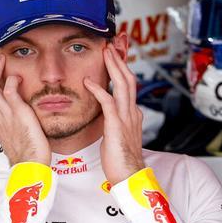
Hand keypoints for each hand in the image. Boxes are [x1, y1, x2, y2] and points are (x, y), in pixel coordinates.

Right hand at [0, 52, 50, 166]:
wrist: (30, 167)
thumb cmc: (28, 150)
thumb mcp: (18, 128)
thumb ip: (16, 113)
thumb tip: (18, 102)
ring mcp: (4, 114)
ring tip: (2, 57)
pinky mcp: (17, 115)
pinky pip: (9, 92)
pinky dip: (11, 80)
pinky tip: (18, 77)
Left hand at [86, 44, 144, 185]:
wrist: (130, 176)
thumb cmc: (122, 161)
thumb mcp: (118, 137)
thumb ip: (115, 123)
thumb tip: (108, 115)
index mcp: (133, 115)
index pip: (128, 87)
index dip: (121, 71)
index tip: (114, 58)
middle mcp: (132, 113)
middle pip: (128, 79)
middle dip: (119, 61)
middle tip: (110, 47)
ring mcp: (126, 118)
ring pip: (122, 85)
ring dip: (113, 67)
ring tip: (105, 53)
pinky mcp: (117, 125)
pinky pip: (108, 102)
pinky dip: (99, 90)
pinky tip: (89, 82)